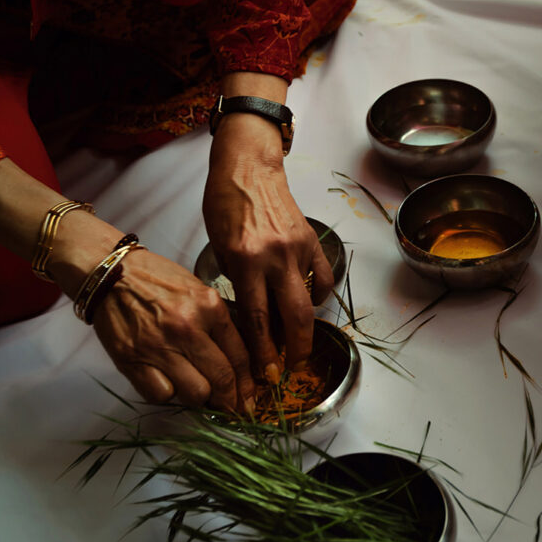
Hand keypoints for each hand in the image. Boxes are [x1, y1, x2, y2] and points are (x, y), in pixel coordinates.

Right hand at [90, 248, 256, 410]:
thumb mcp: (199, 291)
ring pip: (195, 394)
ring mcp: (159, 346)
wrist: (111, 274)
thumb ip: (219, 323)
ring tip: (197, 390)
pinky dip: (167, 395)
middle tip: (231, 407)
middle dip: (231, 400)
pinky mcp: (132, 360)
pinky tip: (168, 383)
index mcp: (209, 307)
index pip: (239, 356)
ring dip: (199, 398)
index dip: (248, 384)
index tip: (249, 398)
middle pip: (222, 380)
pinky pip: (160, 395)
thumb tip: (238, 361)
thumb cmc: (157, 280)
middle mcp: (187, 328)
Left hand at [203, 112, 332, 383]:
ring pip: (310, 303)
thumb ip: (236, 282)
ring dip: (306, 331)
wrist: (248, 168)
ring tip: (300, 347)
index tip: (265, 373)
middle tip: (288, 370)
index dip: (262, 352)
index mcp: (245, 260)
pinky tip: (310, 303)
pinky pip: (323, 278)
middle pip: (292, 319)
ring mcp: (297, 250)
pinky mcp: (312, 241)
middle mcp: (274, 258)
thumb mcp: (218, 247)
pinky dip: (319, 295)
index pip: (256, 319)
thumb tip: (250, 320)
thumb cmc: (225, 204)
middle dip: (293, 352)